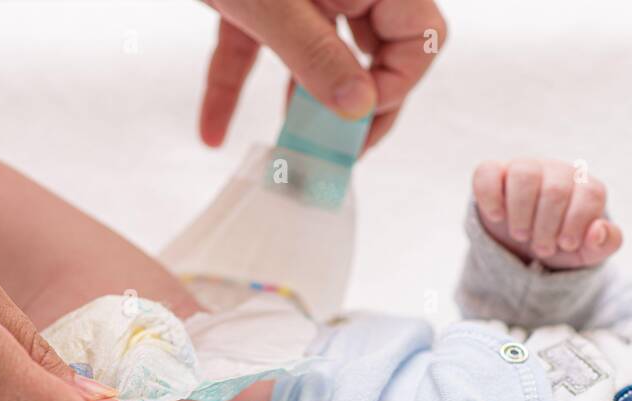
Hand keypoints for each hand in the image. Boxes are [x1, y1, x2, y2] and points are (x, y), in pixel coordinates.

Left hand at [199, 0, 445, 150]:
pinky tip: (211, 129)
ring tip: (286, 153)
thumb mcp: (271, 3)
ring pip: (317, 56)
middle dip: (355, 109)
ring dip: (300, 106)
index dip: (396, 86)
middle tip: (335, 154)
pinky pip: (255, 48)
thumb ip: (316, 55)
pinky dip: (233, 84)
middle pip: (375, 53)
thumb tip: (360, 107)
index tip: (356, 120)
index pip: (420, 38)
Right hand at [473, 158, 622, 269]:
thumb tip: (596, 230)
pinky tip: (498, 217)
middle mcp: (556, 171)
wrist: (525, 246)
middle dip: (547, 227)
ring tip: (521, 235)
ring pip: (524, 175)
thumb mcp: (588, 251)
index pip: (589, 193)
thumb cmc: (560, 243)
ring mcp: (524, 168)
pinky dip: (491, 197)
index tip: (565, 244)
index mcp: (584, 185)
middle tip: (542, 249)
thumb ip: (606, 243)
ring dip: (521, 214)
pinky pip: (488, 173)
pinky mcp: (493, 173)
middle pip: (555, 189)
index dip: (577, 222)